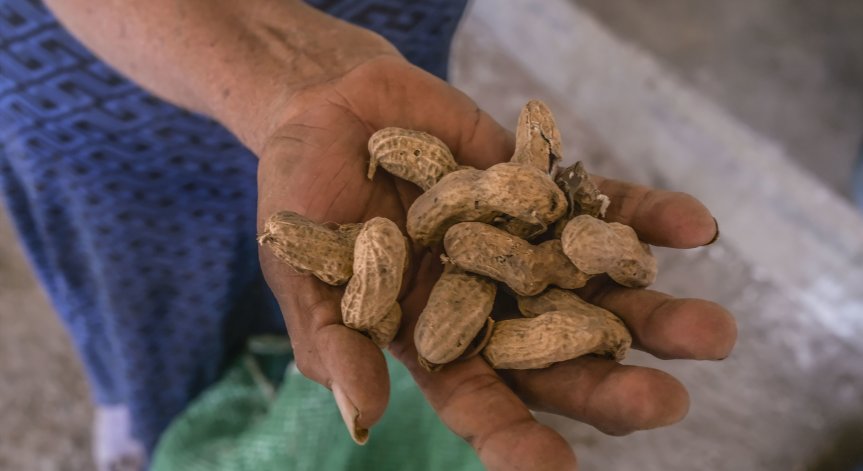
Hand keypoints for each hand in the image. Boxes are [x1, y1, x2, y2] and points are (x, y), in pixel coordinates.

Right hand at [257, 55, 736, 469]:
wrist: (332, 108)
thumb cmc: (301, 195)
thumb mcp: (305, 269)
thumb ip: (336, 340)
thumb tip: (362, 418)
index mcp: (434, 336)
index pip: (480, 402)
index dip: (516, 439)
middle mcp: (489, 299)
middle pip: (556, 354)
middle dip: (608, 382)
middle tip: (665, 401)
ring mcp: (523, 245)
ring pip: (595, 289)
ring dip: (654, 312)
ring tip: (711, 333)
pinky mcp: (544, 189)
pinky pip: (603, 206)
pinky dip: (648, 216)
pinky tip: (693, 226)